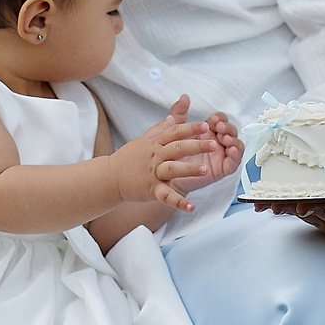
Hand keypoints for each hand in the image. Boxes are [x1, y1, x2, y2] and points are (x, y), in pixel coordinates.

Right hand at [112, 95, 220, 211]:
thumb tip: (172, 118)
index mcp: (155, 143)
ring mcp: (153, 173)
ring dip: (190, 169)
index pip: (175, 132)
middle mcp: (155, 156)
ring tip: (207, 170)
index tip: (206, 126)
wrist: (109, 177)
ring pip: (173, 169)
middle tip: (214, 144)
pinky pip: (165, 196)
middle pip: (177, 148)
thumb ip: (159, 130)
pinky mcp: (150, 190)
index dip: (190, 128)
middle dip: (197, 145)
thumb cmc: (128, 158)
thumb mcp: (143, 140)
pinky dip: (178, 202)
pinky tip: (191, 206)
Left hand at [172, 109, 241, 191]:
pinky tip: (231, 151)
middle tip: (220, 128)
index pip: (221, 120)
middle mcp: (217, 142)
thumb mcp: (174, 130)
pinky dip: (236, 155)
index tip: (214, 119)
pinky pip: (234, 162)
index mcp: (208, 131)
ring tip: (226, 139)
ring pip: (236, 145)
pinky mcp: (222, 169)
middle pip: (231, 131)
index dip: (220, 118)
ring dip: (234, 140)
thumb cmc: (172, 153)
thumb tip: (184, 97)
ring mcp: (221, 155)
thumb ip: (179, 113)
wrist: (167, 174)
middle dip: (228, 128)